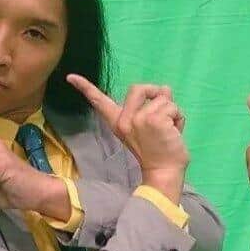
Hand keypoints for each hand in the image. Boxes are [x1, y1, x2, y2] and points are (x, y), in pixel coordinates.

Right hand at [69, 74, 188, 199]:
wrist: (164, 172)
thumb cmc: (160, 151)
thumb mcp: (150, 127)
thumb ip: (152, 107)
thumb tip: (164, 89)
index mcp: (119, 123)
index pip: (100, 102)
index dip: (85, 87)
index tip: (71, 77)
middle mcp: (124, 120)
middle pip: (138, 88)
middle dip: (156, 93)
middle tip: (164, 111)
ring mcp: (138, 119)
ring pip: (163, 98)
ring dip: (173, 112)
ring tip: (169, 130)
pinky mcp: (153, 120)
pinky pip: (173, 107)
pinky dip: (178, 118)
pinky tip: (174, 133)